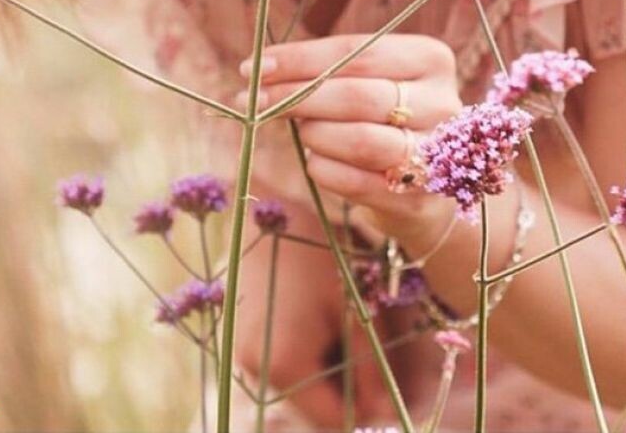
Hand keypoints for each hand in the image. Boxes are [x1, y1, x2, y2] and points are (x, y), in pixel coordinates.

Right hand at [234, 192, 390, 427]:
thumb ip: (368, 369)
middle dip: (343, 395)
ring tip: (341, 334)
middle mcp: (256, 370)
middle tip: (365, 356)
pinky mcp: (241, 342)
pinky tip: (317, 327)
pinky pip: (280, 370)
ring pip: (296, 390)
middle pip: (311, 408)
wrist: (268, 213)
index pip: (331, 421)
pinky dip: (303, 361)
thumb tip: (384, 413)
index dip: (362, 412)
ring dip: (323, 377)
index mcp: (285, 366)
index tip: (383, 390)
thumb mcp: (352, 312)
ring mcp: (243, 357)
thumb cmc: (317, 255)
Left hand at [237, 33, 461, 245]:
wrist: (426, 187)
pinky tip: (312, 160)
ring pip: (361, 140)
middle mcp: (442, 102)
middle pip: (358, 95)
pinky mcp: (420, 198)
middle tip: (256, 99)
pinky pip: (359, 183)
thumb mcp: (370, 81)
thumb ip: (328, 70)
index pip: (358, 51)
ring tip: (299, 131)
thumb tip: (262, 68)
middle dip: (297, 96)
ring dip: (315, 134)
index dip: (301, 59)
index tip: (256, 65)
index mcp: (430, 58)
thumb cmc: (386, 118)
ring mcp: (436, 153)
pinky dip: (325, 168)